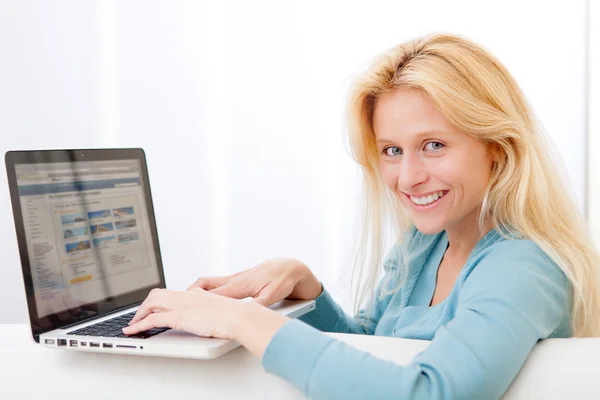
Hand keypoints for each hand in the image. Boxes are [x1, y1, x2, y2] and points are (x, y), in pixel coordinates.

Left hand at [123, 288, 247, 338]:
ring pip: (151, 303)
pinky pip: (152, 319)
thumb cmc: (236, 316)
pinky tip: (132, 331)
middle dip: (145, 306)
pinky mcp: (180, 317)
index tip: (155, 308)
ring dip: (139, 314)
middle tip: (139, 317)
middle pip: (157, 294)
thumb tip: (211, 319)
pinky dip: (139, 325)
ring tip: (132, 325)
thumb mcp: (221, 311)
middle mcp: (187, 296)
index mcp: (196, 294)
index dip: (160, 301)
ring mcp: (182, 305)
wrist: (241, 317)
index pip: (172, 293)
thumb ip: (212, 312)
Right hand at [187, 257, 322, 305]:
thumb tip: (251, 311)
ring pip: (207, 282)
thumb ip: (260, 304)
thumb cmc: (282, 279)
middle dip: (187, 293)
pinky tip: (202, 297)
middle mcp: (234, 280)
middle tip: (172, 302)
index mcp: (239, 286)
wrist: (290, 267)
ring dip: (194, 290)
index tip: (181, 306)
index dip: (196, 300)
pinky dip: (205, 289)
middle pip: (203, 285)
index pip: (212, 295)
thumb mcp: (273, 294)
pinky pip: (215, 283)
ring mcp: (235, 278)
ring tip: (181, 300)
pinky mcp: (238, 279)